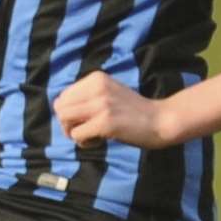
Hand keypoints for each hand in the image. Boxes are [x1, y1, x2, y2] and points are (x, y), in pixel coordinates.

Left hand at [53, 71, 175, 150]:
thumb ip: (88, 96)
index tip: (85, 119)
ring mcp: (101, 104)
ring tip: (91, 135)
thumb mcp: (109, 93)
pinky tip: (98, 141)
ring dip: (73, 132)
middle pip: (60, 106)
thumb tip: (60, 110)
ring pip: (64, 118)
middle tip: (84, 131)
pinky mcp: (105, 123)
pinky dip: (83, 142)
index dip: (69, 111)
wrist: (161, 120)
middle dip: (67, 123)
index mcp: (96, 78)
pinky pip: (77, 134)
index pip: (64, 95)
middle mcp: (96, 87)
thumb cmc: (134, 111)